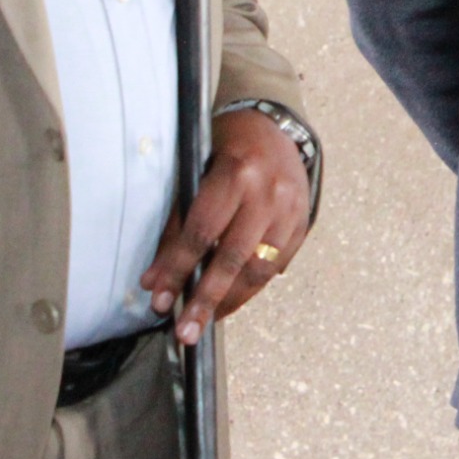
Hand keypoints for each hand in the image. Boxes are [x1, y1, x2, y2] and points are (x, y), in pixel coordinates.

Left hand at [139, 109, 312, 344]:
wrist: (274, 127)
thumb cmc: (225, 145)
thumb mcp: (196, 170)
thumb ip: (179, 220)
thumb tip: (157, 278)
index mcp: (237, 172)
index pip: (201, 231)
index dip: (177, 268)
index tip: (158, 298)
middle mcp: (268, 193)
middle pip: (233, 257)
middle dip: (206, 299)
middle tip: (186, 330)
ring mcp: (291, 210)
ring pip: (260, 268)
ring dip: (231, 301)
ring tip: (206, 322)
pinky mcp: (302, 223)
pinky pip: (276, 266)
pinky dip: (252, 288)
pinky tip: (231, 301)